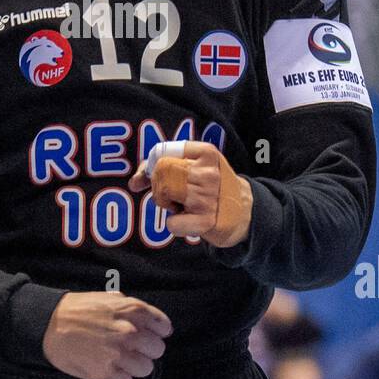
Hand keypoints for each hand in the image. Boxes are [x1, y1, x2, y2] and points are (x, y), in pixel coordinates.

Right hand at [41, 291, 170, 378]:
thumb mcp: (109, 298)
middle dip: (145, 349)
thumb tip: (156, 324)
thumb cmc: (79, 309)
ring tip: (117, 357)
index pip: (163, 327)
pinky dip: (117, 375)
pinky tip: (104, 364)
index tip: (149, 334)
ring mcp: (119, 354)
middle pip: (157, 350)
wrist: (48, 324)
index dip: (157, 332)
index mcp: (133, 310)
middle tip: (130, 347)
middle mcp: (130, 332)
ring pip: (145, 368)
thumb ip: (133, 309)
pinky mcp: (106, 373)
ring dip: (133, 365)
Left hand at [129, 141, 251, 248]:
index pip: (163, 153)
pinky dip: (174, 224)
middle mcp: (208, 173)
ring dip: (167, 204)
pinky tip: (188, 220)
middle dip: (159, 186)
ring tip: (183, 205)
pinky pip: (171, 223)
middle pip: (160, 173)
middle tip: (172, 194)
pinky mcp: (206, 221)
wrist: (246, 212)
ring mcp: (207, 197)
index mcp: (206, 153)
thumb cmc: (212, 187)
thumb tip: (133, 182)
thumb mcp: (197, 166)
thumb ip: (163, 165)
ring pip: (163, 195)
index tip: (153, 176)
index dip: (151, 166)